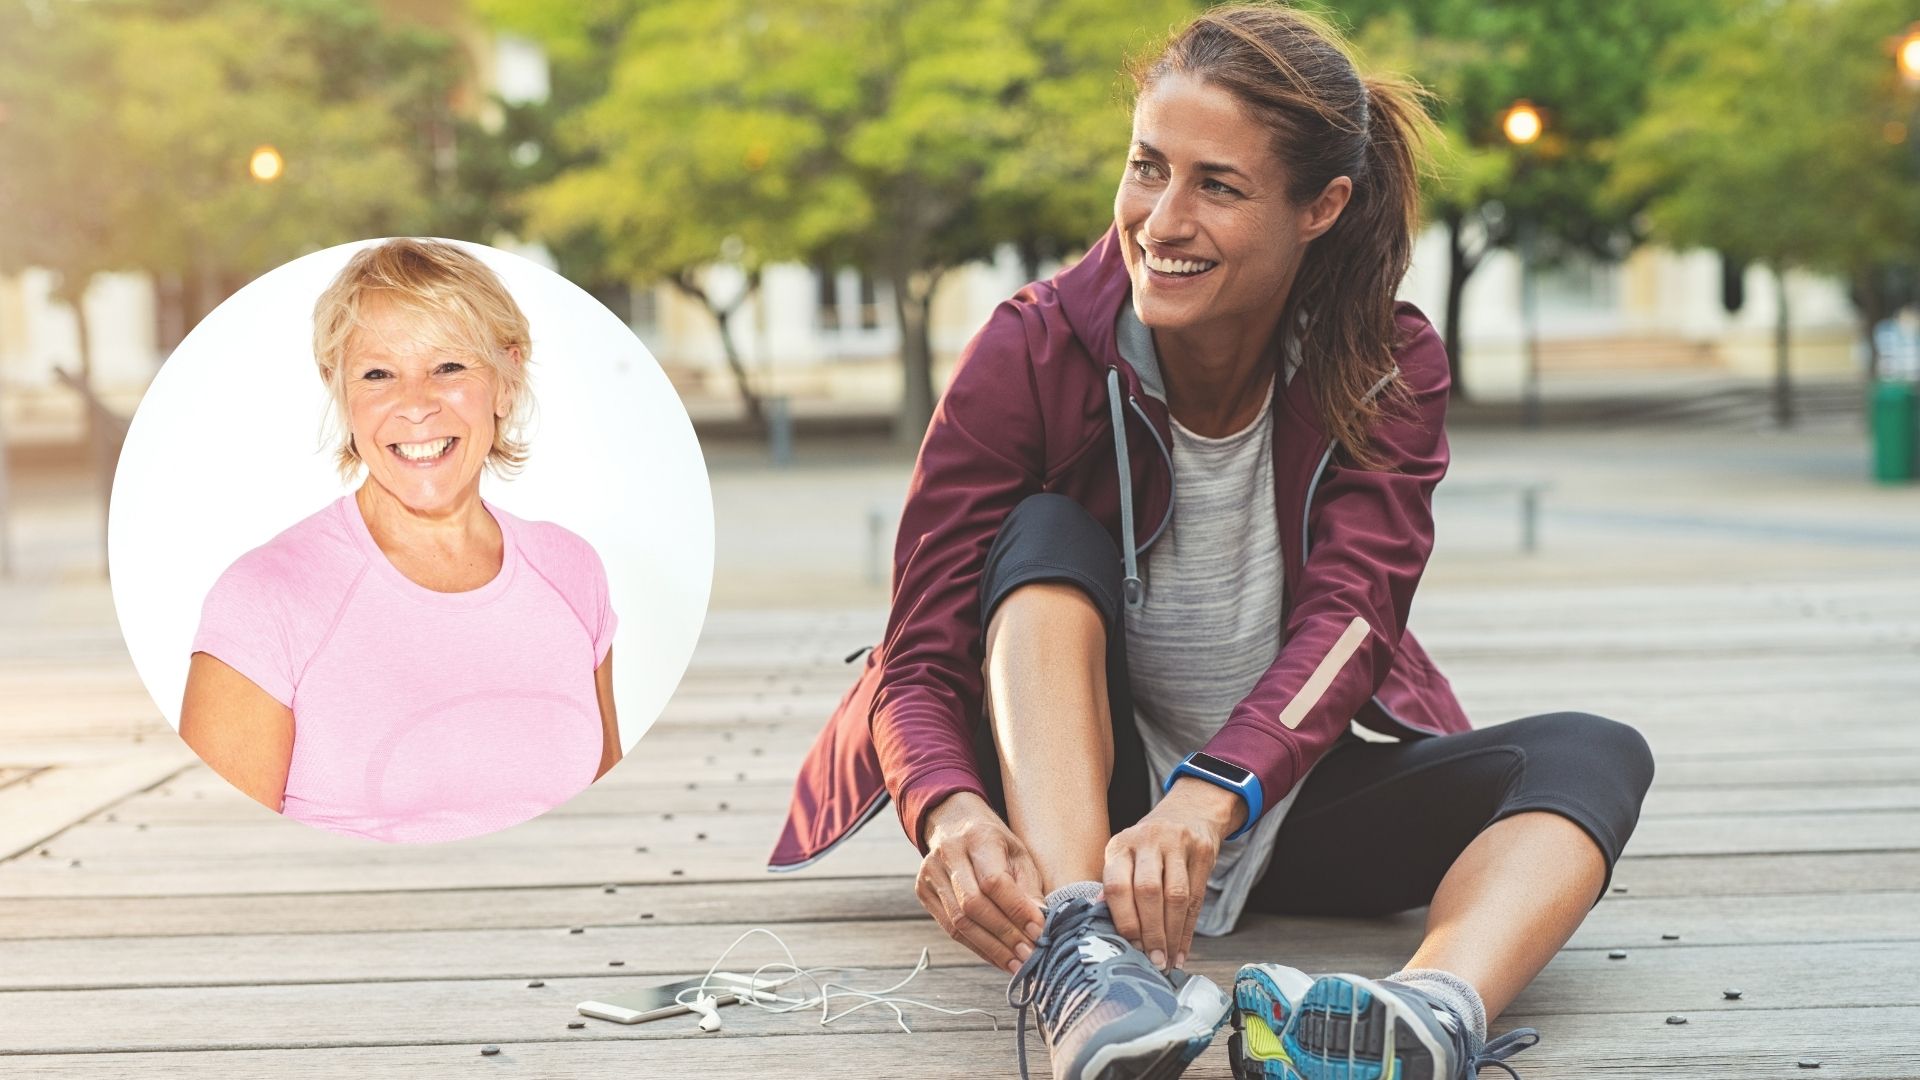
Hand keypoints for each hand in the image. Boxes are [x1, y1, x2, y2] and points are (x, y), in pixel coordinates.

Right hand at [915, 791, 1046, 973]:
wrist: (954, 823)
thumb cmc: (995, 842)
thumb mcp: (1019, 853)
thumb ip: (1029, 887)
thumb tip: (1041, 924)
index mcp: (977, 837)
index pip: (994, 881)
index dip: (1016, 910)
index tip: (1039, 932)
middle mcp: (948, 854)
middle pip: (973, 905)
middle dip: (1005, 936)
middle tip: (1029, 956)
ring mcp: (930, 873)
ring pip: (959, 922)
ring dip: (991, 949)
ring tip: (1017, 964)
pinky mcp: (923, 891)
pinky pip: (950, 928)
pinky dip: (977, 947)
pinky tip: (997, 958)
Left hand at [1101, 778, 1243, 970]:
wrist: (1188, 812)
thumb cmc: (1149, 847)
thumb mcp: (1126, 857)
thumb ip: (1114, 887)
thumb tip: (1098, 922)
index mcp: (1120, 845)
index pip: (1117, 885)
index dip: (1124, 920)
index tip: (1129, 948)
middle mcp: (1147, 840)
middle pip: (1148, 892)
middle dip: (1151, 932)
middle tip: (1152, 961)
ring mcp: (1177, 843)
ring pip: (1176, 896)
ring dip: (1171, 934)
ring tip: (1167, 960)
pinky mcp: (1202, 851)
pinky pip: (1196, 898)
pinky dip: (1188, 930)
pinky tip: (1182, 951)